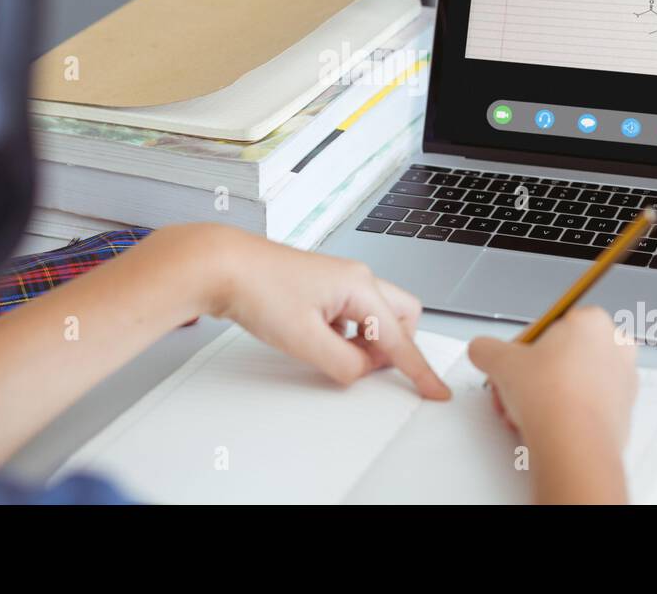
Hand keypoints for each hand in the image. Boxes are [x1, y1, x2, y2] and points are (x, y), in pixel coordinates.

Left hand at [196, 225, 449, 399]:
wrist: (220, 266)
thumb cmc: (257, 288)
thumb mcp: (305, 340)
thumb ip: (343, 363)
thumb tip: (361, 372)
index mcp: (360, 286)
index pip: (400, 339)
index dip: (419, 370)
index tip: (436, 390)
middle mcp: (355, 278)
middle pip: (400, 318)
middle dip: (393, 347)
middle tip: (365, 367)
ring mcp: (337, 280)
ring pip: (374, 317)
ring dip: (365, 342)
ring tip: (330, 353)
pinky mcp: (320, 287)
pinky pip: (350, 315)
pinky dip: (345, 334)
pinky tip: (318, 341)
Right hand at [468, 307, 636, 502]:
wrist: (575, 445)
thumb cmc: (551, 397)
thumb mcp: (500, 361)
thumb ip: (486, 348)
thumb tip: (482, 350)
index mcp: (593, 321)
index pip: (547, 327)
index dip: (520, 348)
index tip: (509, 363)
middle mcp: (615, 347)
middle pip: (560, 355)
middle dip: (532, 374)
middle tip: (513, 388)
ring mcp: (623, 381)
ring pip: (572, 381)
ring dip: (544, 395)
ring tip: (523, 411)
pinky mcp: (623, 412)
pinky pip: (585, 405)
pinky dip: (565, 412)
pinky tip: (545, 425)